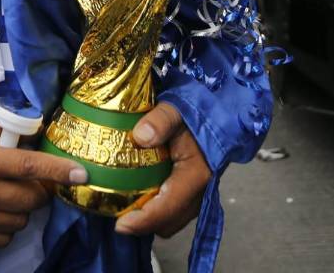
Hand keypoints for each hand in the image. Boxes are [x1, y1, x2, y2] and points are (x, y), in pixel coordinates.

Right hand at [0, 120, 86, 248]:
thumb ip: (10, 135)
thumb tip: (39, 140)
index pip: (30, 166)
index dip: (59, 171)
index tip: (81, 175)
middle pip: (32, 199)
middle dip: (40, 191)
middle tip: (33, 183)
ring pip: (20, 221)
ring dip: (22, 209)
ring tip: (10, 196)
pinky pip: (3, 239)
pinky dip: (6, 228)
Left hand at [115, 102, 210, 237]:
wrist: (218, 111)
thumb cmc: (196, 110)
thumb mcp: (176, 109)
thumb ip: (160, 120)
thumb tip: (140, 137)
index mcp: (197, 174)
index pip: (169, 206)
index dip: (144, 220)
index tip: (120, 224)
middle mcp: (201, 190)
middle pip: (168, 222)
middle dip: (142, 224)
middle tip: (115, 213)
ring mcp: (200, 194)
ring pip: (172, 221)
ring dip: (149, 219)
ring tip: (123, 208)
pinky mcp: (194, 192)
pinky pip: (174, 213)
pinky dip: (157, 212)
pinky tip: (139, 197)